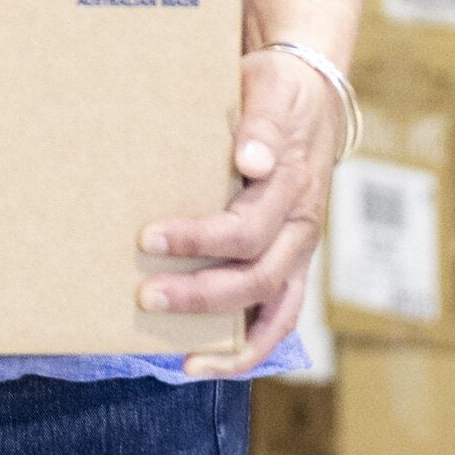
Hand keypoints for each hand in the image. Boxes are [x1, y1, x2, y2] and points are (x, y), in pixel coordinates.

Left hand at [137, 46, 341, 377]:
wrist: (310, 97)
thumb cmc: (276, 91)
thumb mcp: (268, 88)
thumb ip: (260, 122)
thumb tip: (251, 159)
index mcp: (293, 186)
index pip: (246, 227)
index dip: (198, 239)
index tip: (148, 238)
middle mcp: (300, 228)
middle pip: (256, 277)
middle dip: (200, 294)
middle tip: (144, 294)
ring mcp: (298, 253)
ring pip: (272, 311)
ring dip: (227, 338)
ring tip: (179, 359)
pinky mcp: (289, 267)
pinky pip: (278, 322)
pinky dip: (247, 352)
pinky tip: (203, 366)